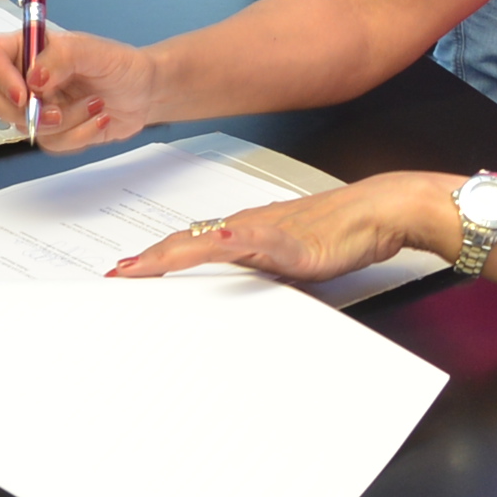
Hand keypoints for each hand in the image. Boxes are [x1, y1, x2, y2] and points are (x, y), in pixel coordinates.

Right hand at [0, 26, 162, 149]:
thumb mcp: (94, 51)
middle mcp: (23, 77)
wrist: (143, 92)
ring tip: (94, 103)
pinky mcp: (50, 131)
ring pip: (23, 126)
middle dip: (25, 112)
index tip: (23, 93)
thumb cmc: (118, 64)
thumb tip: (34, 77)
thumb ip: (62, 58)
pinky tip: (98, 118)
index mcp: (27, 48)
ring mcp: (34, 106)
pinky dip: (78, 135)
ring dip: (66, 121)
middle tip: (57, 111)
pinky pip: (49, 143)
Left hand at [108, 171, 444, 283]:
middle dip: (150, 260)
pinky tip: (218, 243)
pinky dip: (236, 242)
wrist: (380, 211)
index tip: (126, 271)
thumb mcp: (290, 258)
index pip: (190, 244)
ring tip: (144, 266)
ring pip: (212, 242)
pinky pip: (262, 242)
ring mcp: (270, 232)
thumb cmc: (342, 231)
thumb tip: (236, 285)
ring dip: (175, 254)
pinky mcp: (296, 242)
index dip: (156, 257)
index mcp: (246, 230)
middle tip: (116, 276)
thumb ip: (261, 266)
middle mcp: (250, 226)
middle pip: (188, 243)